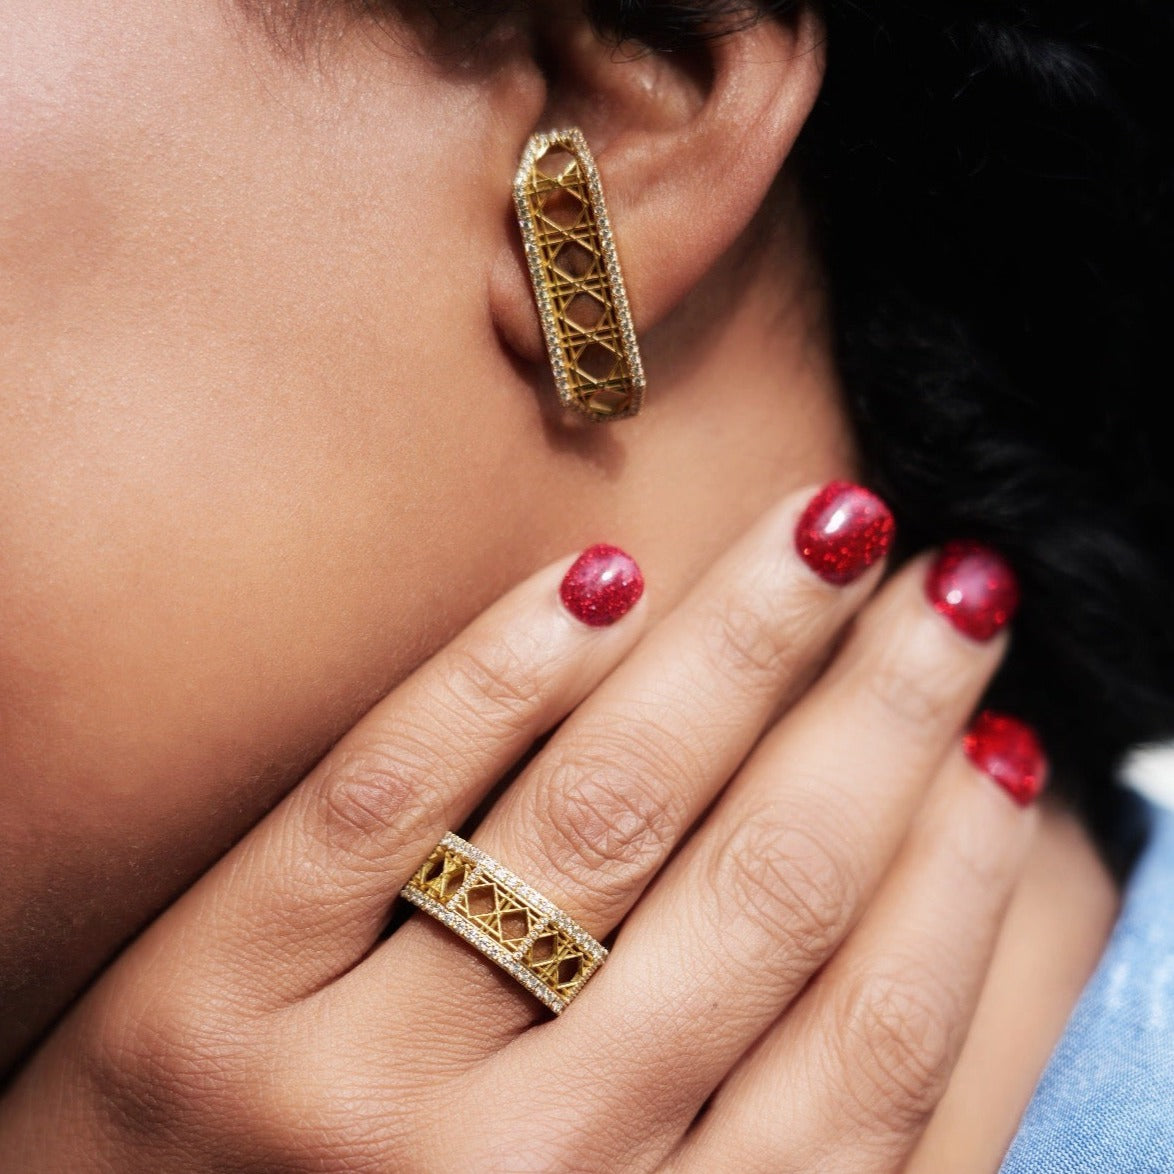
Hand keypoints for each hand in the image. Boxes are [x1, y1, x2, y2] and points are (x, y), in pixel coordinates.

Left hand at [0, 483, 1039, 1172]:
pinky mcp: (205, 1000)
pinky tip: (600, 580)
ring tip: (832, 533)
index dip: (955, 880)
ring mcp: (350, 1096)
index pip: (864, 1054)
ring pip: (599, 822)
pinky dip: (502, 675)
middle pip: (759, 902)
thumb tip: (896, 910)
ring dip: (739, 651)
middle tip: (954, 587)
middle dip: (881, 717)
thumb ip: (738, 1117)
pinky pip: (382, 796)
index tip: (1003, 742)